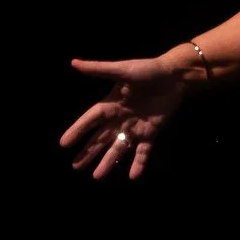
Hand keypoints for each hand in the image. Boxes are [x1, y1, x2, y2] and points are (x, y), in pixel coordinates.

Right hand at [60, 55, 186, 180]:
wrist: (176, 76)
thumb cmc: (148, 70)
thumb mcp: (123, 69)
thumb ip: (99, 69)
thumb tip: (74, 62)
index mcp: (111, 104)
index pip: (90, 120)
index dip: (78, 131)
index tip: (64, 144)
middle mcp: (120, 118)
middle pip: (101, 138)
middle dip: (89, 152)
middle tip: (75, 167)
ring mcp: (136, 127)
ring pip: (119, 148)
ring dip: (108, 162)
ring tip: (96, 177)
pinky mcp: (151, 132)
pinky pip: (143, 151)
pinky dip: (139, 164)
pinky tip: (133, 177)